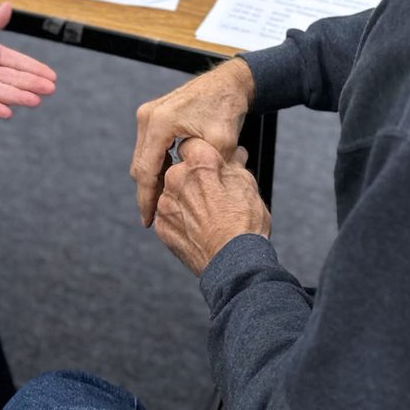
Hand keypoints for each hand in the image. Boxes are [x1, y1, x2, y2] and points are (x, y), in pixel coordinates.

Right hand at [130, 58, 254, 226]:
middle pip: (139, 165)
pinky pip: (150, 147)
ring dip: (152, 180)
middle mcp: (148, 117)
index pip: (146, 170)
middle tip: (155, 218)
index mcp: (160, 123)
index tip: (148, 221)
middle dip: (147, 193)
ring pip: (143, 157)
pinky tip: (170, 180)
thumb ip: (202, 169)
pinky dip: (157, 165)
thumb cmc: (225, 110)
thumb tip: (188, 194)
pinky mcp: (154, 114)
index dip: (146, 199)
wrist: (227, 84)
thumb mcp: (221, 143)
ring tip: (165, 202)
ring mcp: (149, 114)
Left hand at [153, 137, 270, 275]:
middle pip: (179, 168)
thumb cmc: (245, 224)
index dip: (203, 154)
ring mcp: (166, 203)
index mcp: (199, 163)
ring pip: (171, 192)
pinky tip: (195, 227)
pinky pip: (167, 214)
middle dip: (192, 177)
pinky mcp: (162, 225)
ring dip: (183, 198)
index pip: (192, 144)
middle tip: (211, 195)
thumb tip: (237, 153)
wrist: (234, 265)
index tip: (209, 165)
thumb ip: (235, 165)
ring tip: (204, 215)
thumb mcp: (248, 186)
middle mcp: (177, 178)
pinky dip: (178, 218)